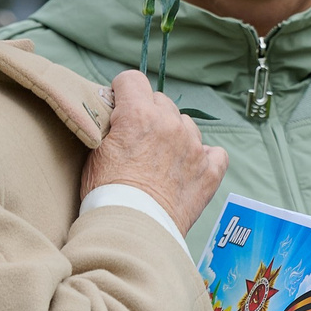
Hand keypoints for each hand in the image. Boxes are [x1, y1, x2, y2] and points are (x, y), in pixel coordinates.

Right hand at [83, 71, 226, 230]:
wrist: (132, 230)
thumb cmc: (108, 195)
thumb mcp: (95, 152)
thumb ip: (109, 126)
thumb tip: (113, 113)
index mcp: (139, 115)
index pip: (132, 80)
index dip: (123, 91)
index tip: (120, 104)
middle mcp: (170, 125)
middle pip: (161, 102)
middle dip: (149, 115)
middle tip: (138, 139)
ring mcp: (193, 148)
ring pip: (186, 124)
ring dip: (175, 135)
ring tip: (161, 159)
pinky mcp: (209, 172)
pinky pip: (215, 153)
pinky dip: (204, 157)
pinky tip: (190, 168)